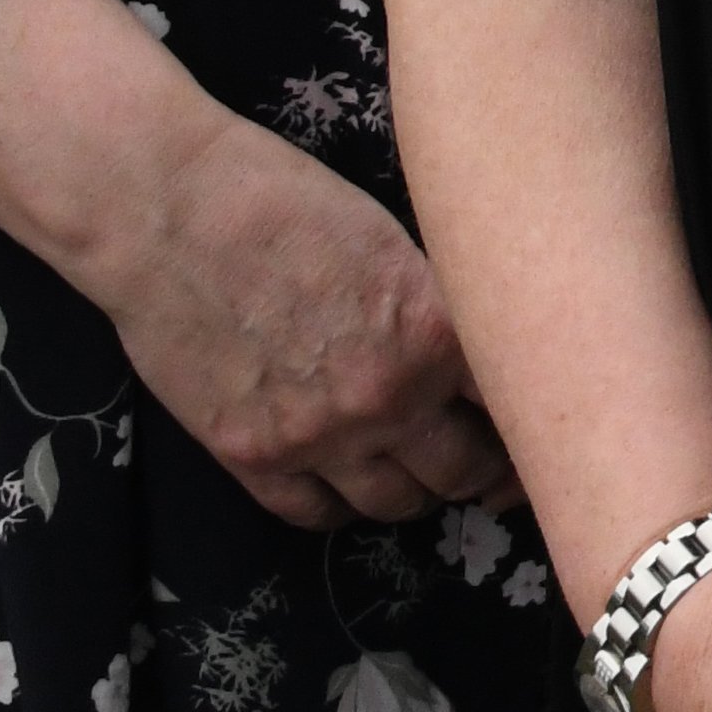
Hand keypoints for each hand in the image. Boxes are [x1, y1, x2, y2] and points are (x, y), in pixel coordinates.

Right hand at [0, 0, 513, 530]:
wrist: (167, 208)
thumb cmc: (287, 198)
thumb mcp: (399, 239)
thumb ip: (444, 308)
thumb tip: (486, 351)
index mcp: (437, 331)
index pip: (519, 403)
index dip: (537, 414)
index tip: (544, 418)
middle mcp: (388, 397)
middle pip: (465, 472)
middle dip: (486, 465)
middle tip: (492, 455)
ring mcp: (316, 437)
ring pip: (397, 503)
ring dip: (417, 487)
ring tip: (422, 462)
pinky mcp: (250, 456)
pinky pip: (317, 514)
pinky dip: (341, 501)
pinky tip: (350, 473)